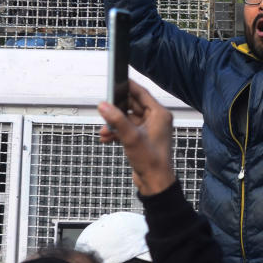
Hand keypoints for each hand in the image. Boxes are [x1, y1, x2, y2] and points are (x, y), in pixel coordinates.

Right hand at [98, 79, 176, 195]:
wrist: (154, 183)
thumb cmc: (151, 161)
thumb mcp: (131, 137)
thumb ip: (117, 120)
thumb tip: (104, 105)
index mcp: (159, 114)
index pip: (142, 94)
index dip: (128, 86)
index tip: (116, 80)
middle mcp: (156, 120)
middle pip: (132, 106)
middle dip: (116, 111)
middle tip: (103, 110)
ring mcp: (149, 130)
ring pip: (127, 120)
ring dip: (114, 124)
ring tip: (104, 131)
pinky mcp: (142, 139)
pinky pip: (127, 130)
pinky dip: (117, 133)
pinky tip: (106, 138)